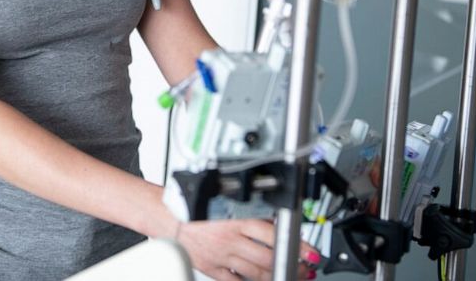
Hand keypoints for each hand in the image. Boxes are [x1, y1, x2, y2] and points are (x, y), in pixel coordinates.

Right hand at [175, 218, 320, 280]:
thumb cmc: (192, 205)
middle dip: (292, 266)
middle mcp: (230, 239)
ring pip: (256, 272)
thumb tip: (274, 222)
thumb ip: (249, 213)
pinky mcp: (211, 268)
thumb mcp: (225, 202)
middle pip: (268, 257)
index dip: (297, 246)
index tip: (312, 254)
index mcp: (235, 218)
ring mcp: (221, 256)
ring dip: (277, 276)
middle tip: (306, 269)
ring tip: (291, 276)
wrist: (164, 215)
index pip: (274, 234)